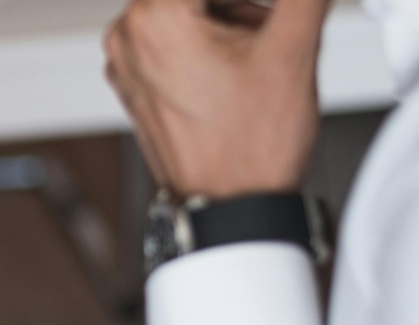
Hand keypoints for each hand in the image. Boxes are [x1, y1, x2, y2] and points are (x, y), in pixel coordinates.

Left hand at [103, 0, 330, 199]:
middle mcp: (127, 37)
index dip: (258, 3)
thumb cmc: (247, 150)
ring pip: (192, 8)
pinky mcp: (137, 83)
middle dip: (246, 7)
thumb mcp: (291, 49)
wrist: (229, 210)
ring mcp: (127, 63)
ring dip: (235, 13)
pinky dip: (214, 36)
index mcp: (153, 18)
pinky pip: (178, 38)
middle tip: (277, 25)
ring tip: (263, 48)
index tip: (276, 12)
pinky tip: (242, 64)